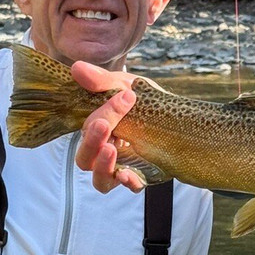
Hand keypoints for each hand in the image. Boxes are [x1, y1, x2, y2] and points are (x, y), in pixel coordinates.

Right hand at [71, 61, 143, 192]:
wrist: (177, 114)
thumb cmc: (145, 99)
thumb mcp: (127, 85)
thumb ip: (103, 81)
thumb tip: (77, 68)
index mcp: (97, 129)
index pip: (88, 128)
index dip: (103, 113)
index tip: (126, 96)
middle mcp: (105, 151)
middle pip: (85, 158)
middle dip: (92, 141)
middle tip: (104, 125)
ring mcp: (122, 166)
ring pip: (100, 179)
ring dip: (102, 166)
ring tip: (111, 150)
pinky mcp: (142, 175)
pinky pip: (131, 186)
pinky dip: (128, 183)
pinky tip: (129, 175)